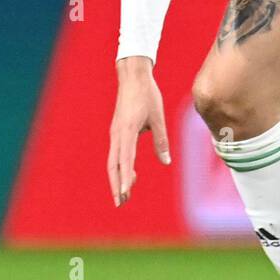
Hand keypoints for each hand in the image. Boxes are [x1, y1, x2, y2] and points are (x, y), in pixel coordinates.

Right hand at [108, 57, 170, 205]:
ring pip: (114, 160)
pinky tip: (130, 173)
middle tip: (121, 202)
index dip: (124, 178)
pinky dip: (121, 166)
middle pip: (114, 165)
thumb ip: (161, 141)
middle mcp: (118, 134)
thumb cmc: (147, 96)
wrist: (133, 77)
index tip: (124, 193)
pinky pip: (117, 152)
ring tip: (127, 193)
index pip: (125, 160)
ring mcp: (116, 133)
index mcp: (127, 131)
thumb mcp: (158, 118)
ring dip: (118, 177)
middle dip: (116, 184)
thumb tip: (166, 162)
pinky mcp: (117, 130)